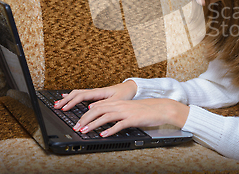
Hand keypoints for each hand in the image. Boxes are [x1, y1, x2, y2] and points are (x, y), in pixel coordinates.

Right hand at [53, 80, 137, 110]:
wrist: (131, 88)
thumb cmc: (125, 94)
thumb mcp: (116, 101)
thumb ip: (104, 105)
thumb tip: (90, 108)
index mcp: (98, 92)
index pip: (81, 96)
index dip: (71, 102)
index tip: (64, 108)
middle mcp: (95, 91)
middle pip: (76, 94)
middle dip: (65, 100)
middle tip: (56, 106)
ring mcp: (94, 93)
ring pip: (77, 94)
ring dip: (67, 98)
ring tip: (57, 103)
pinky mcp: (96, 95)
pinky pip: (81, 95)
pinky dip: (73, 97)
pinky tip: (68, 99)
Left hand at [73, 98, 189, 136]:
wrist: (161, 108)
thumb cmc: (145, 109)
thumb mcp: (128, 108)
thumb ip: (116, 111)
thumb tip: (103, 116)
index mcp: (118, 103)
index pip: (97, 106)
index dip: (85, 113)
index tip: (77, 121)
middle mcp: (120, 106)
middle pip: (98, 110)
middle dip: (85, 118)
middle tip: (77, 127)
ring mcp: (126, 112)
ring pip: (106, 116)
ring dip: (93, 124)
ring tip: (85, 130)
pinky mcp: (133, 119)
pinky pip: (119, 125)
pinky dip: (109, 130)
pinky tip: (103, 135)